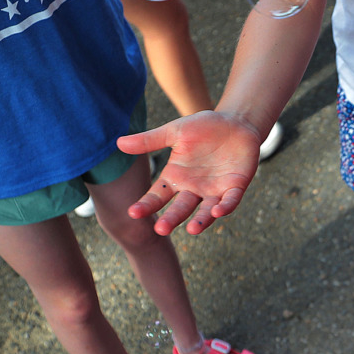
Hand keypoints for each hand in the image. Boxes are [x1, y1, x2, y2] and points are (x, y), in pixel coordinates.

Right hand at [116, 111, 261, 235]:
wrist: (235, 123)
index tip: (133, 213)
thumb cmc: (203, 128)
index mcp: (176, 177)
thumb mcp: (175, 132)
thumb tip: (119, 143)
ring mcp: (215, 190)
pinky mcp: (235, 188)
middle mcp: (193, 188)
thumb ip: (150, 140)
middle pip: (180, 208)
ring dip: (200, 221)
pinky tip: (217, 211)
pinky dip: (225, 207)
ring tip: (193, 229)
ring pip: (205, 211)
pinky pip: (230, 201)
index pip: (158, 195)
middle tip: (160, 229)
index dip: (147, 204)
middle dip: (172, 219)